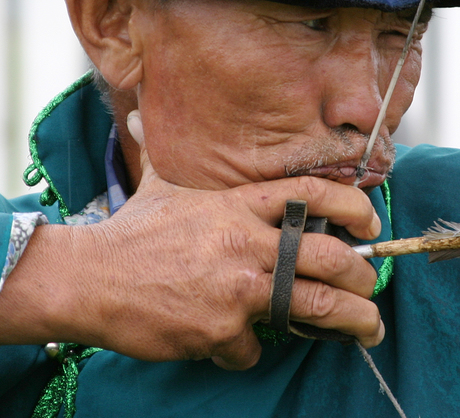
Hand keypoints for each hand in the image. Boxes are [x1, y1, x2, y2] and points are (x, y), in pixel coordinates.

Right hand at [0, 112, 383, 369]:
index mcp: (239, 203)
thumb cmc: (131, 230)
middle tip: (371, 288)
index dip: (352, 205)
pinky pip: (254, 347)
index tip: (371, 222)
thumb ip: (167, 150)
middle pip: (329, 257)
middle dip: (362, 276)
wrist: (88, 279)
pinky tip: (234, 342)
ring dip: (351, 322)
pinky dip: (250, 349)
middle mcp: (246, 240)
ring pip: (316, 307)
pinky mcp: (221, 328)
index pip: (311, 193)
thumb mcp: (160, 181)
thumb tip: (140, 111)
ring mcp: (237, 286)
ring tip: (368, 331)